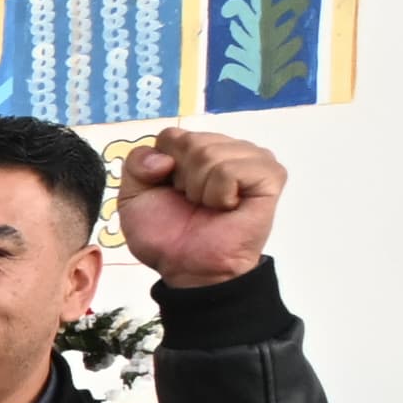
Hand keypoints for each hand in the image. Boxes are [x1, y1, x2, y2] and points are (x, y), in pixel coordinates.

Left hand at [112, 125, 283, 287]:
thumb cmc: (166, 234)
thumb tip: (166, 158)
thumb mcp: (132, 195)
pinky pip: (230, 170)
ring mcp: (253, 159)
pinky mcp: (270, 175)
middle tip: (192, 203)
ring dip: (200, 189)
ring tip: (209, 207)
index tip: (170, 192)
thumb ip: (136, 162)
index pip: (171, 135)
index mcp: (199, 147)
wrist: (187, 267)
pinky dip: (219, 194)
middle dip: (181, 179)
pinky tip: (227, 207)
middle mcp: (228, 148)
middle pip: (190, 141)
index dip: (160, 168)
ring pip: (209, 153)